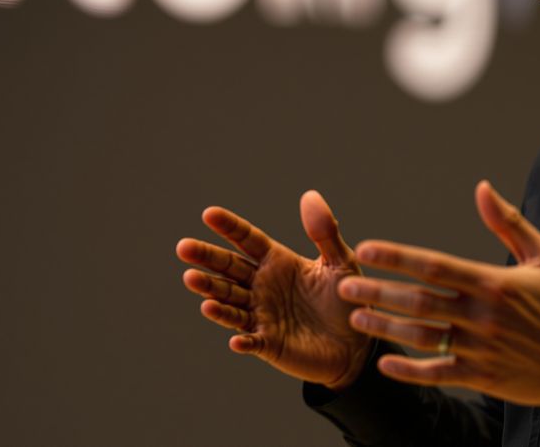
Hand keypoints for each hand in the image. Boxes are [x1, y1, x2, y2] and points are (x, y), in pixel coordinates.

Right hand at [176, 191, 372, 390]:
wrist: (356, 344)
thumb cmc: (346, 299)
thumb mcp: (340, 262)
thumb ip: (325, 232)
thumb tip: (309, 196)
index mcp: (277, 262)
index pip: (247, 240)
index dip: (229, 227)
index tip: (209, 213)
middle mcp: (262, 286)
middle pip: (229, 269)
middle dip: (206, 258)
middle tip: (183, 247)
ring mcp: (262, 315)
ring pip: (230, 302)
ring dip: (212, 293)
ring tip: (192, 280)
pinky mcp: (269, 344)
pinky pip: (251, 340)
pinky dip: (242, 339)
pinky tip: (235, 338)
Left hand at [336, 180, 539, 434]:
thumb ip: (508, 223)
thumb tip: (482, 187)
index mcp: (494, 282)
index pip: (435, 265)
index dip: (397, 256)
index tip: (366, 248)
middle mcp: (483, 315)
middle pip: (420, 301)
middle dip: (378, 291)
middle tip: (345, 284)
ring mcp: (482, 348)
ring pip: (423, 337)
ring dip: (386, 327)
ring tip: (356, 316)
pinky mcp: (484, 377)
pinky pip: (439, 374)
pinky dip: (410, 370)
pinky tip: (385, 363)